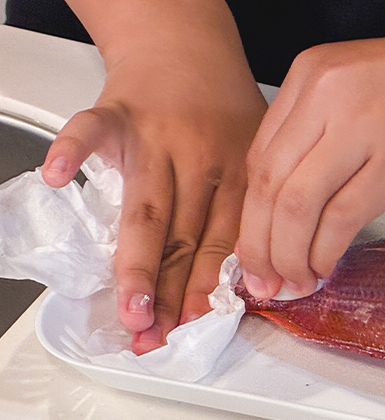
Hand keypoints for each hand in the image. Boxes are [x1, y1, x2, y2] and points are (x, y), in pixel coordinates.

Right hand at [42, 24, 265, 353]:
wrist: (186, 46)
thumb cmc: (220, 108)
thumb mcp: (255, 153)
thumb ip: (247, 210)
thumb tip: (249, 282)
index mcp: (240, 172)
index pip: (225, 241)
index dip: (210, 287)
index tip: (198, 327)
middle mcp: (201, 157)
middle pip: (185, 236)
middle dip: (172, 293)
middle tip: (158, 338)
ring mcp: (157, 136)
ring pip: (147, 208)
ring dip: (138, 262)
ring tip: (132, 309)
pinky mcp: (118, 112)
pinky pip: (91, 130)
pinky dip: (72, 150)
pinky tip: (59, 178)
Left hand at [237, 23, 384, 298]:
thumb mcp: (364, 94)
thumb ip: (325, 137)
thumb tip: (295, 206)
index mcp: (312, 76)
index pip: (260, 158)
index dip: (252, 216)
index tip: (254, 250)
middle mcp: (327, 95)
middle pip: (268, 185)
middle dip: (260, 245)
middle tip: (261, 281)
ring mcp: (362, 125)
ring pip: (297, 205)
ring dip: (288, 256)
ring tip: (293, 283)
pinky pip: (342, 217)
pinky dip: (324, 252)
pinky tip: (324, 269)